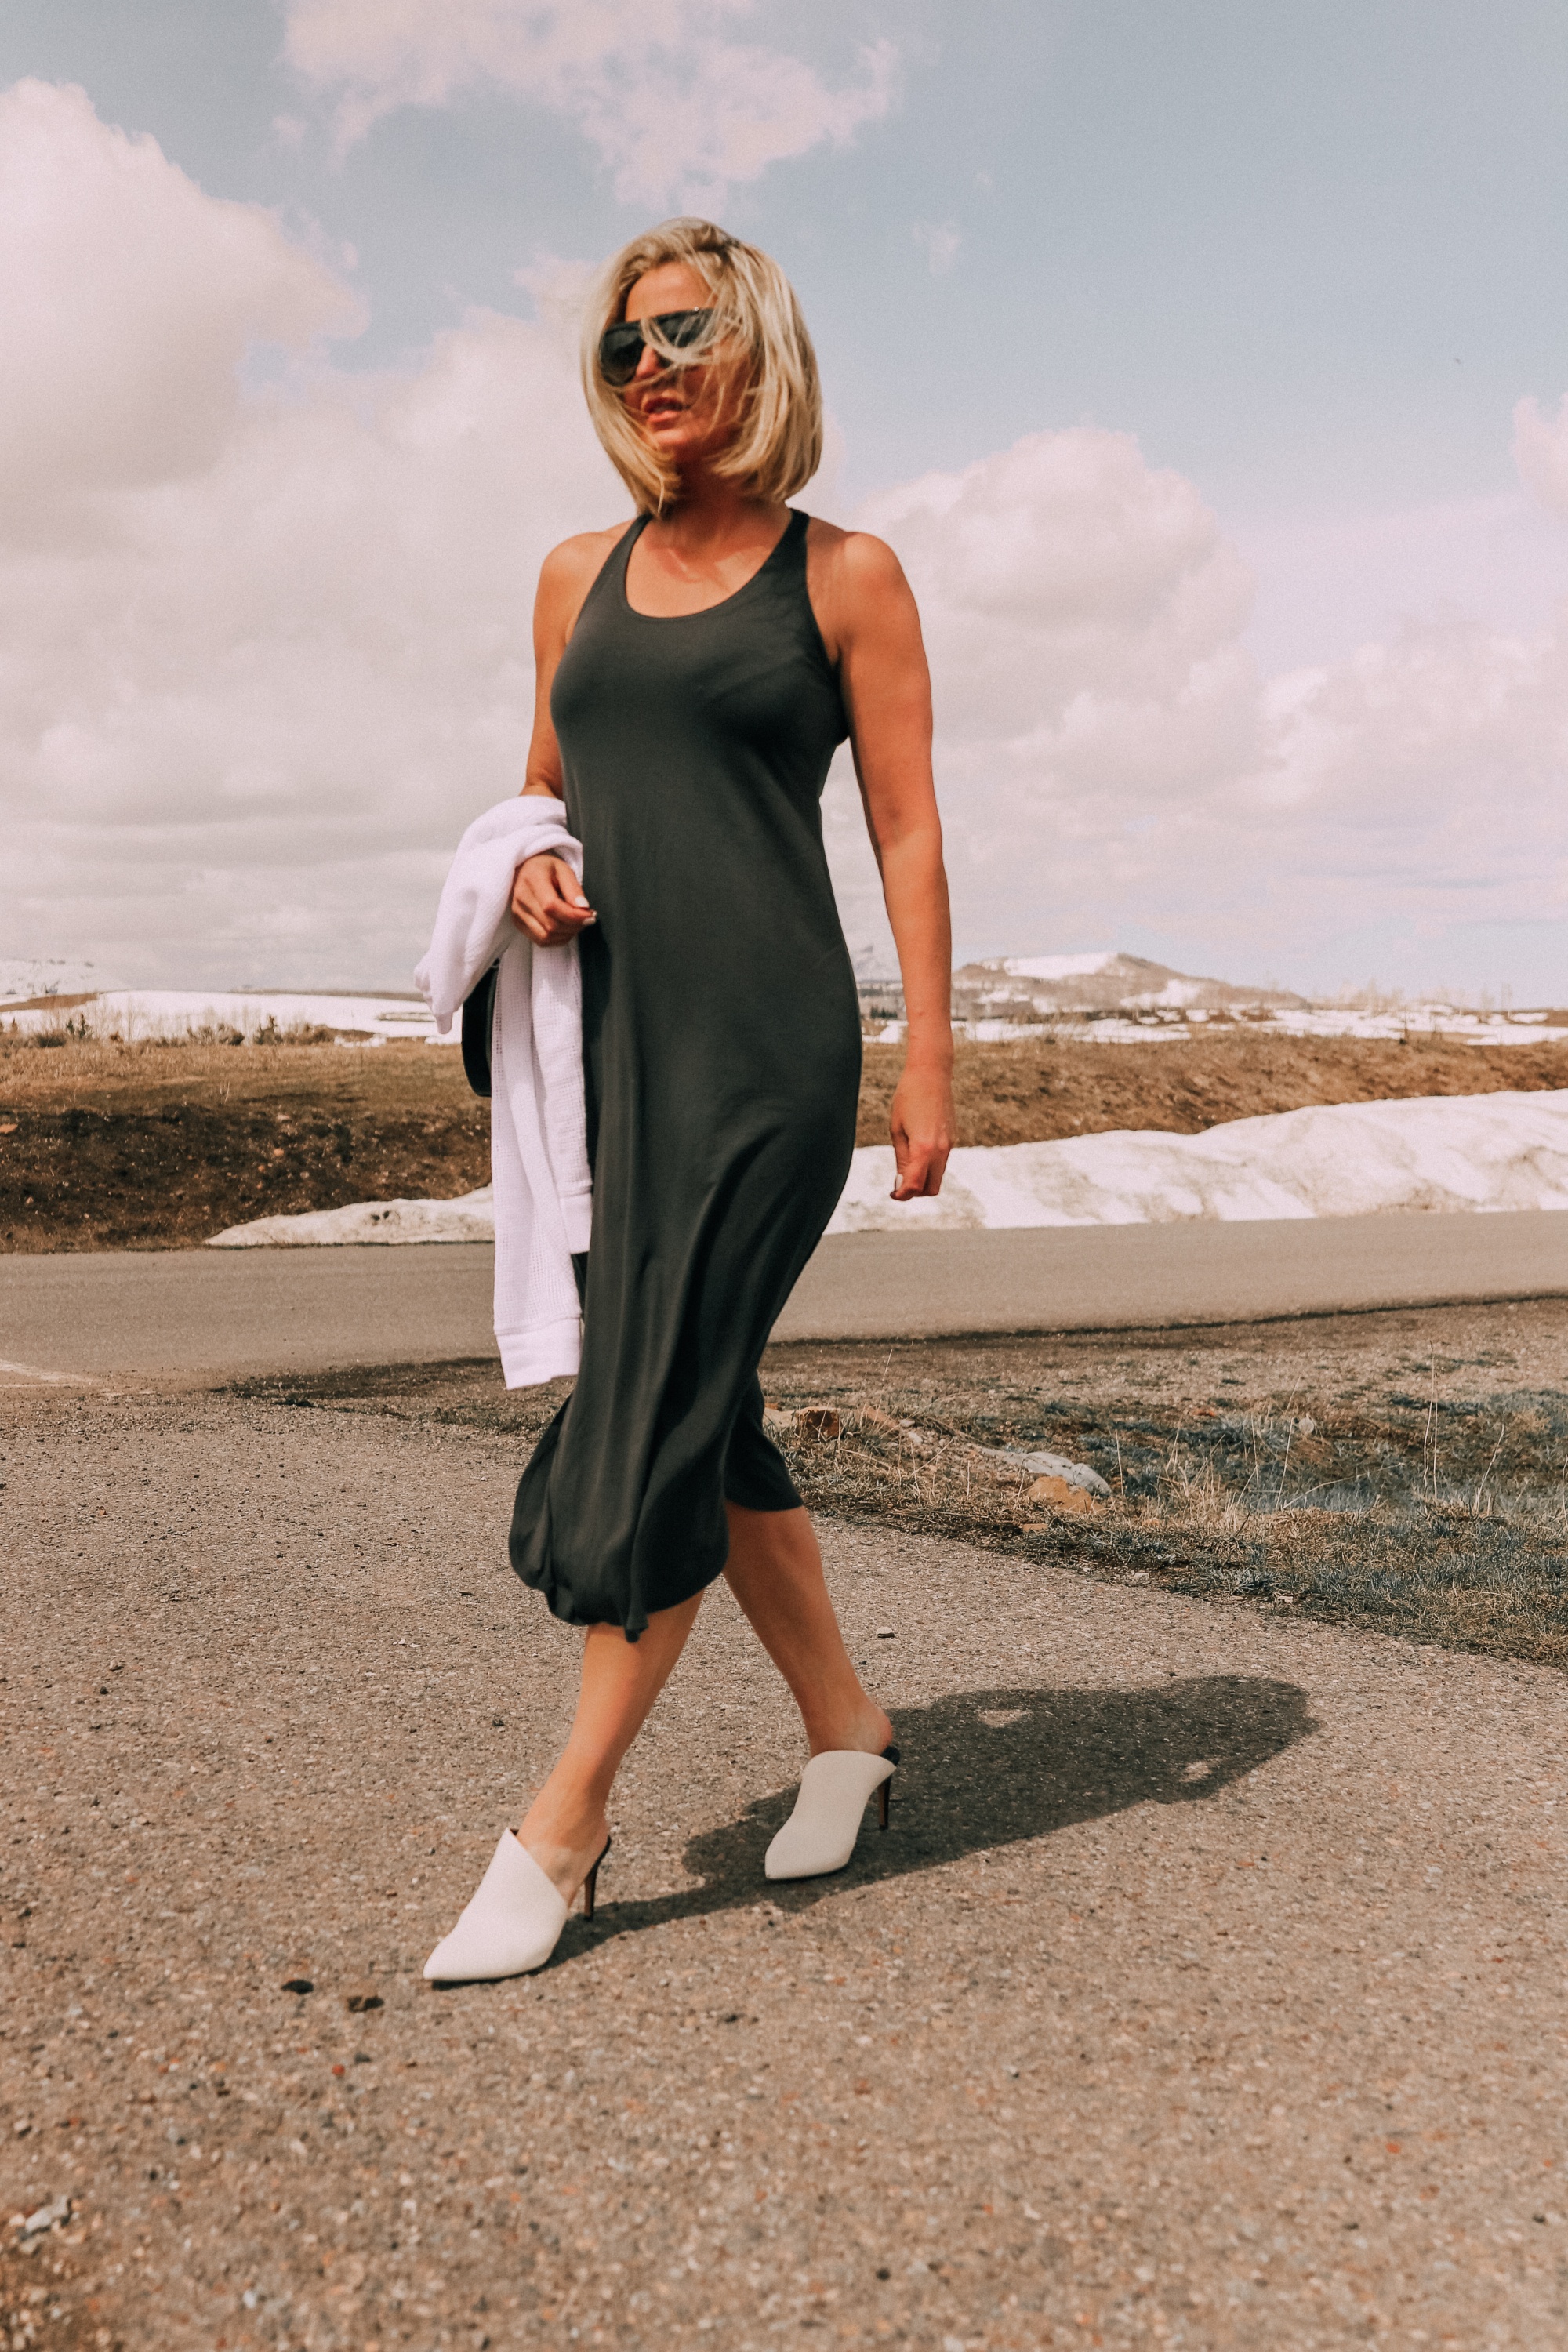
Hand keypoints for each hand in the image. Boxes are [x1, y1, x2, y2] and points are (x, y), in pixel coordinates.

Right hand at [510, 852, 595, 946]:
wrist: (524, 871)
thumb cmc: (546, 869)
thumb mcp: (563, 870)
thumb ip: (573, 889)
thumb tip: (583, 908)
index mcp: (532, 879)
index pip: (551, 906)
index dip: (573, 916)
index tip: (590, 915)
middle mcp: (521, 898)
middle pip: (550, 925)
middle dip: (574, 926)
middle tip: (588, 919)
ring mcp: (517, 913)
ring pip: (546, 936)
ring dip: (567, 934)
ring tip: (577, 923)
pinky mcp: (518, 923)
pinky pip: (541, 940)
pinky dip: (558, 939)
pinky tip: (566, 929)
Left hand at [889, 1063, 953, 1199]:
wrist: (931, 1074)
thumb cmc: (907, 1098)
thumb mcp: (897, 1130)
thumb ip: (902, 1160)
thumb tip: (901, 1185)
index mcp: (924, 1148)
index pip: (915, 1186)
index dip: (902, 1195)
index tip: (893, 1194)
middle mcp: (941, 1150)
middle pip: (931, 1189)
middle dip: (915, 1192)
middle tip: (899, 1184)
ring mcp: (949, 1145)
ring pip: (938, 1177)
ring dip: (923, 1179)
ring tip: (906, 1168)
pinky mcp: (952, 1139)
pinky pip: (942, 1163)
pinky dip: (930, 1167)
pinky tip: (917, 1154)